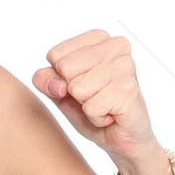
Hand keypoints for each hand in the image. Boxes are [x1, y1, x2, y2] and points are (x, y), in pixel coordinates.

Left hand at [33, 29, 155, 166]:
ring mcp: (125, 66)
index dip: (61, 79)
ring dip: (86, 106)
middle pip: (65, 68)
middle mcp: (116, 45)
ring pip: (77, 88)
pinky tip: (111, 115)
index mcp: (98, 37)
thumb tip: (54, 83)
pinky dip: (97, 119)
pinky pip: (91, 108)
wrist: (122, 137)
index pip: (55, 55)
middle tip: (95, 97)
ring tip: (104, 105)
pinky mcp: (128, 89)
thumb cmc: (95, 109)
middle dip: (73, 92)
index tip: (82, 86)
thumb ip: (46, 80)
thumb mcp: (61, 92)